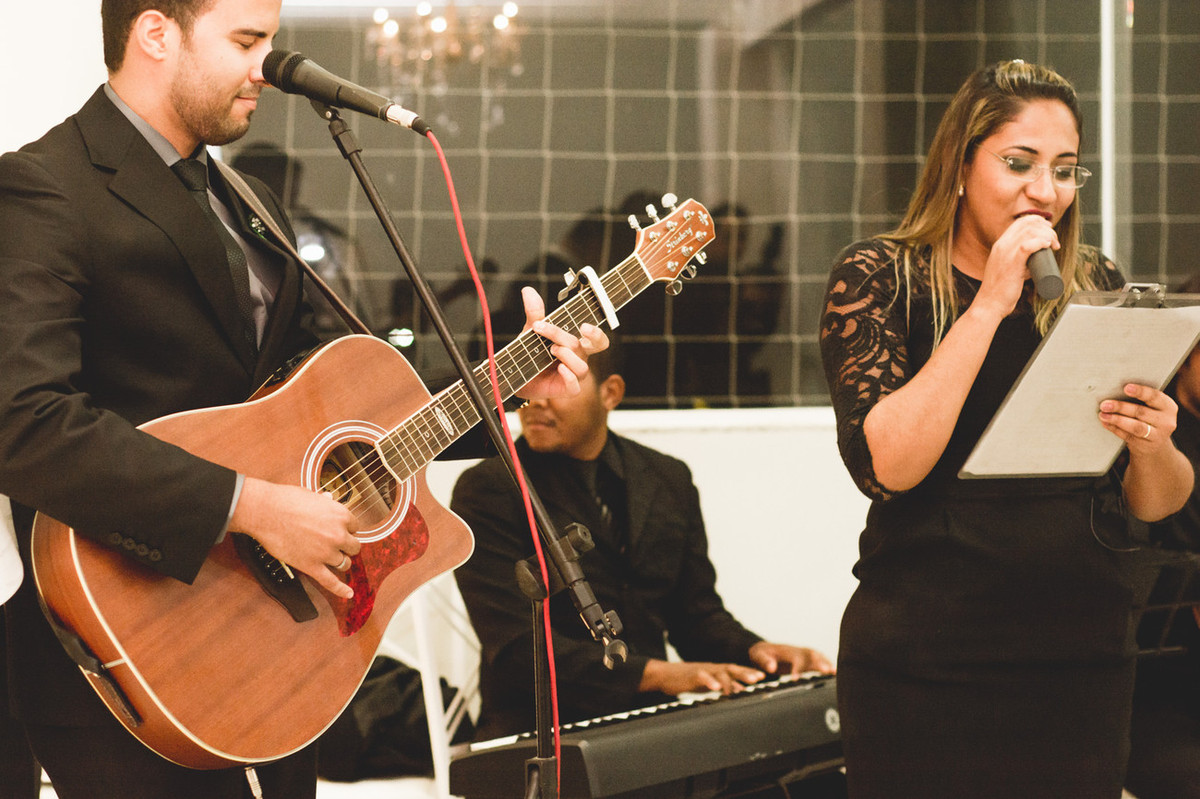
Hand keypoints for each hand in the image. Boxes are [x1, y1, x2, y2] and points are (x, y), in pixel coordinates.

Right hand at [229, 478, 360, 598]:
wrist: (264, 512)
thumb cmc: (286, 500)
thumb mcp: (313, 496)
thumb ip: (325, 505)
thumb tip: (328, 502)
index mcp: (341, 515)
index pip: (355, 527)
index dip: (345, 528)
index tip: (337, 529)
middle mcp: (338, 535)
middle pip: (354, 547)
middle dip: (345, 546)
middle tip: (333, 543)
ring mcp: (325, 552)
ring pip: (344, 563)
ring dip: (340, 561)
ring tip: (330, 558)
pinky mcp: (311, 566)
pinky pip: (330, 582)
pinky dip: (340, 589)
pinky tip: (348, 594)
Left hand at [514, 287, 608, 399]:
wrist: (516, 375)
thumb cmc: (531, 352)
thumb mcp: (532, 330)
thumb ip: (534, 313)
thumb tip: (528, 291)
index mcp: (576, 343)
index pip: (596, 338)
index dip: (596, 332)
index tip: (584, 325)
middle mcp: (579, 357)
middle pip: (596, 346)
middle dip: (593, 336)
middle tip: (581, 328)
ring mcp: (574, 374)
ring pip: (582, 365)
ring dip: (568, 354)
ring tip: (552, 349)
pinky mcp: (565, 389)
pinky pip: (574, 385)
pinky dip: (568, 376)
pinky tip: (559, 368)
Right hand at [639, 658, 765, 695]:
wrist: (666, 675)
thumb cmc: (689, 679)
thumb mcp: (711, 682)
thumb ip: (725, 684)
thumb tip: (741, 689)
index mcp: (718, 670)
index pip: (736, 670)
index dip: (748, 672)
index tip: (762, 676)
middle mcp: (712, 668)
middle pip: (731, 668)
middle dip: (745, 673)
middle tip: (757, 678)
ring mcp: (702, 671)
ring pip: (718, 672)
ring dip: (730, 679)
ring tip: (740, 686)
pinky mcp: (691, 676)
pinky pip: (701, 677)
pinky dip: (710, 682)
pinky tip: (716, 687)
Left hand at [748, 641, 834, 675]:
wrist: (764, 650)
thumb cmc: (761, 654)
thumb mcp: (757, 656)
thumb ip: (764, 661)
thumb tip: (772, 668)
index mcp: (787, 651)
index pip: (795, 658)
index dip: (797, 668)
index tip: (796, 679)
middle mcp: (798, 651)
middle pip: (811, 655)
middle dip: (820, 662)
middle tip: (828, 671)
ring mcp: (803, 655)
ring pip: (818, 657)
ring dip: (827, 663)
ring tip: (836, 673)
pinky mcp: (807, 661)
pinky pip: (819, 662)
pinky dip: (827, 666)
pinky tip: (835, 674)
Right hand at [975, 214, 1059, 318]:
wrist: (990, 304)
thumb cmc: (1000, 289)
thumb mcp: (1008, 268)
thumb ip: (1020, 260)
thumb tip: (1036, 258)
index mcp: (1000, 244)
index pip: (1021, 222)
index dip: (1038, 222)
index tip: (1049, 231)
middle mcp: (1002, 245)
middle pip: (1027, 224)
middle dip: (1046, 228)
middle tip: (1054, 241)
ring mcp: (1005, 253)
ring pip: (1029, 232)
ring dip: (1047, 235)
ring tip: (1054, 245)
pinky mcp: (1011, 264)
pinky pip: (1027, 246)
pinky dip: (1040, 242)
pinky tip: (1047, 246)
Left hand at [1099, 383, 1177, 454]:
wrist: (1155, 444)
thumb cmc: (1149, 418)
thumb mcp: (1152, 408)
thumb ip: (1140, 400)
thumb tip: (1114, 390)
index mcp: (1168, 407)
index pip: (1155, 397)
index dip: (1141, 392)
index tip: (1126, 387)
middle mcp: (1166, 421)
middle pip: (1142, 412)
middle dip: (1121, 407)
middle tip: (1105, 404)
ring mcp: (1158, 435)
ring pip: (1136, 427)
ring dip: (1117, 420)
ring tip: (1103, 415)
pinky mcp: (1146, 446)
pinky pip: (1128, 436)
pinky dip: (1115, 429)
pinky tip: (1106, 423)